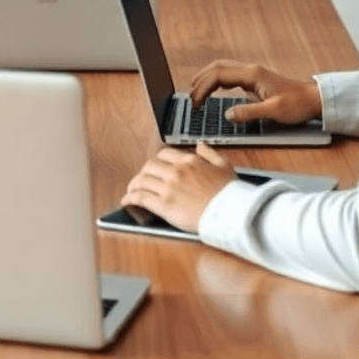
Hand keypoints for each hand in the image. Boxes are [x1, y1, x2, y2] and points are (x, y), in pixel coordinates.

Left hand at [120, 143, 236, 231]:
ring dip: (134, 185)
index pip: (164, 154)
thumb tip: (200, 145)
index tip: (155, 167)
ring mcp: (168, 188)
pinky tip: (128, 201)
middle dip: (143, 172)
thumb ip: (209, 153)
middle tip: (142, 179)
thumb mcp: (224, 166)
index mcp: (189, 161)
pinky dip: (131, 198)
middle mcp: (176, 171)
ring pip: (141, 181)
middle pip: (149, 166)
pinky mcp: (164, 205)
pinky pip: (141, 198)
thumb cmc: (229, 193)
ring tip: (131, 190)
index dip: (157, 161)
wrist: (230, 214)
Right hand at [188, 59, 322, 124]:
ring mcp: (252, 73)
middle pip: (217, 68)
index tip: (195, 102)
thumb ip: (249, 112)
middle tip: (190, 97)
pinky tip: (214, 89)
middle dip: (201, 80)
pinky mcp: (255, 80)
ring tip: (196, 90)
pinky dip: (217, 80)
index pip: (218, 75)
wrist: (313, 99)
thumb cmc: (297, 104)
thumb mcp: (274, 112)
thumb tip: (228, 114)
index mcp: (252, 74)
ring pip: (222, 69)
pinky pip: (230, 75)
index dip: (203, 88)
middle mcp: (250, 70)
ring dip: (207, 77)